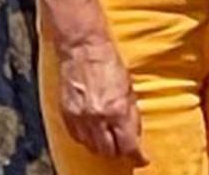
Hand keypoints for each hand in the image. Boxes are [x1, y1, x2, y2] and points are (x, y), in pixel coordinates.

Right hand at [55, 39, 146, 163]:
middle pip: (109, 151)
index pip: (128, 146)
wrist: (83, 49)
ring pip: (92, 147)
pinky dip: (87, 139)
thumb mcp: (129, 89)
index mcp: (117, 111)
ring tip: (110, 139)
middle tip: (125, 148)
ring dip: (102, 147)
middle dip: (119, 152)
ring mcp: (80, 118)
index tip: (142, 159)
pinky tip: (93, 132)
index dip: (137, 157)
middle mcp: (97, 118)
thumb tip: (134, 135)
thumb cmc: (109, 64)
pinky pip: (77, 138)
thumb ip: (131, 114)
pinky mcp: (66, 115)